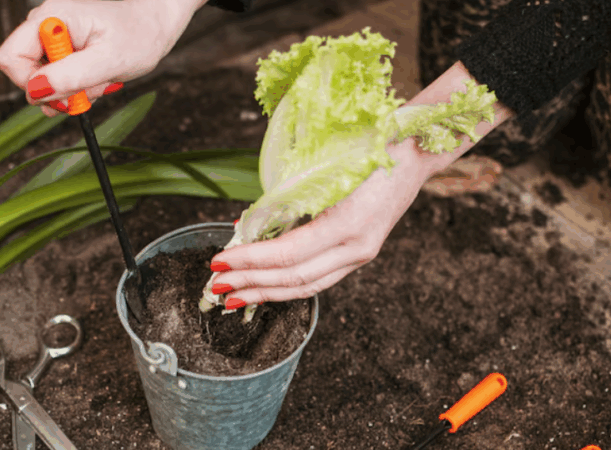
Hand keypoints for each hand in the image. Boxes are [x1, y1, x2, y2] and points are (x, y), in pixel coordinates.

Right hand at [0, 0, 205, 115]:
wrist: (156, 23)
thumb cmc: (139, 34)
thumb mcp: (108, 61)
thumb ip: (71, 76)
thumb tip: (35, 91)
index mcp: (51, 19)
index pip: (10, 58)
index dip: (31, 84)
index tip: (63, 91)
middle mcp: (46, 25)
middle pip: (26, 73)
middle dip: (58, 90)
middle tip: (90, 87)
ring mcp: (53, 37)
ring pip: (45, 80)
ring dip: (72, 90)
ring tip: (100, 78)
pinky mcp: (63, 49)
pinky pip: (59, 78)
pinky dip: (78, 86)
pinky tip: (97, 78)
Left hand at [209, 139, 429, 307]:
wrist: (414, 152)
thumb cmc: (371, 148)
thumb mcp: (328, 165)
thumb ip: (289, 197)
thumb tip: (247, 224)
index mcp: (349, 223)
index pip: (289, 253)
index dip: (251, 260)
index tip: (219, 262)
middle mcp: (357, 247)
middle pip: (295, 278)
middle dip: (251, 283)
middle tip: (215, 287)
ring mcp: (360, 255)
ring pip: (307, 286)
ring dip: (266, 293)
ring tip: (234, 297)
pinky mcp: (357, 255)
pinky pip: (317, 279)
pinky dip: (286, 286)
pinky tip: (263, 287)